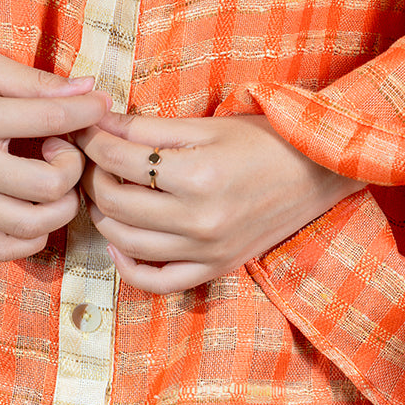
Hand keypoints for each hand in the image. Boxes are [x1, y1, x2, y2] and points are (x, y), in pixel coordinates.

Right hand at [0, 52, 109, 260]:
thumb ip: (34, 80)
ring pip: (35, 224)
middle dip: (73, 164)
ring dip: (61, 204)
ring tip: (49, 177)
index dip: (89, 112)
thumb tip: (90, 92)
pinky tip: (34, 207)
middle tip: (61, 146)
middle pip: (51, 184)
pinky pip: (9, 249)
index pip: (52, 118)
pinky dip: (35, 235)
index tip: (99, 106)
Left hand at [76, 111, 365, 292]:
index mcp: (197, 175)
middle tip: (93, 159)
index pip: (117, 161)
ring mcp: (207, 250)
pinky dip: (129, 266)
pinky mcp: (216, 268)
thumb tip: (97, 123)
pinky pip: (158, 281)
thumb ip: (147, 128)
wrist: (319, 172)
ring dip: (104, 216)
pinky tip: (119, 243)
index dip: (92, 141)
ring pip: (127, 242)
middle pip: (115, 203)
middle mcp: (199, 220)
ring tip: (106, 192)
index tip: (85, 130)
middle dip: (94, 176)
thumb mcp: (207, 126)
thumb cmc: (265, 140)